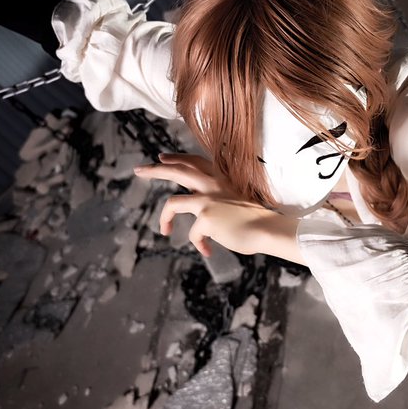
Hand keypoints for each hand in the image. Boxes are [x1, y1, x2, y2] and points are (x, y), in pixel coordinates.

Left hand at [133, 154, 302, 263]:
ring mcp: (207, 199)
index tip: (162, 158)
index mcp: (220, 178)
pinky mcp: (205, 217)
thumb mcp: (236, 200)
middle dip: (155, 170)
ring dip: (164, 218)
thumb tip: (201, 212)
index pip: (193, 161)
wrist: (268, 228)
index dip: (176, 158)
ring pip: (172, 202)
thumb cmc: (256, 219)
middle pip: (177, 171)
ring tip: (163, 230)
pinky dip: (199, 244)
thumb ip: (218, 198)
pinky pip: (193, 234)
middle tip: (139, 171)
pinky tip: (207, 250)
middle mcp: (212, 184)